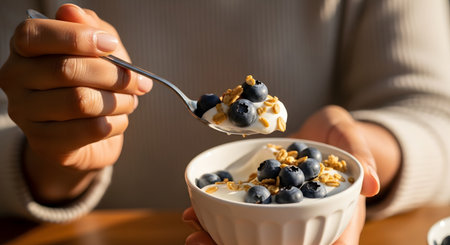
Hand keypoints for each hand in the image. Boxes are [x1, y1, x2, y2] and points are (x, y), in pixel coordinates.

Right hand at [0, 4, 152, 202]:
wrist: (85, 131)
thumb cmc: (92, 81)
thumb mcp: (97, 48)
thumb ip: (89, 27)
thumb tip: (71, 11)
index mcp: (24, 49)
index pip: (35, 35)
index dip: (77, 37)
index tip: (111, 45)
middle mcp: (15, 79)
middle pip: (67, 70)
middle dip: (114, 75)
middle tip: (138, 82)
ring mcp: (25, 113)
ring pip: (81, 102)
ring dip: (119, 101)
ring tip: (130, 101)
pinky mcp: (44, 142)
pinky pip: (90, 130)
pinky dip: (116, 123)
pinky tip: (117, 119)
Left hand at [183, 105, 399, 244]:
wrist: (324, 134)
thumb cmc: (342, 139)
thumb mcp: (352, 140)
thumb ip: (361, 157)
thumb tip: (372, 184)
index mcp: (332, 218)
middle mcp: (302, 223)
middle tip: (202, 241)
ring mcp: (278, 214)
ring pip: (251, 235)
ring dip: (221, 236)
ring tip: (193, 230)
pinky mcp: (260, 203)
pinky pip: (238, 213)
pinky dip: (217, 215)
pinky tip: (195, 211)